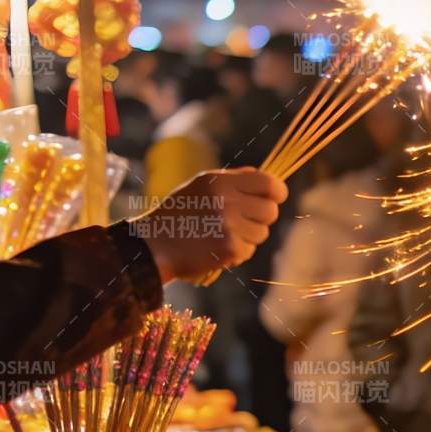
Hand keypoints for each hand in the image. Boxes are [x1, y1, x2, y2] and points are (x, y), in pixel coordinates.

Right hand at [135, 168, 287, 280]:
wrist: (153, 244)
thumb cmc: (179, 213)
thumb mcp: (201, 186)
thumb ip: (234, 180)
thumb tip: (267, 178)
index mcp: (221, 182)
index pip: (269, 183)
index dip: (277, 192)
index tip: (274, 198)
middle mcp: (227, 202)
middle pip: (271, 211)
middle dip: (261, 218)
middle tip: (242, 221)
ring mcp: (229, 226)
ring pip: (262, 233)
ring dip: (248, 236)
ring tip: (223, 234)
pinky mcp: (229, 249)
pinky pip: (249, 250)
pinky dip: (238, 253)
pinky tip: (217, 248)